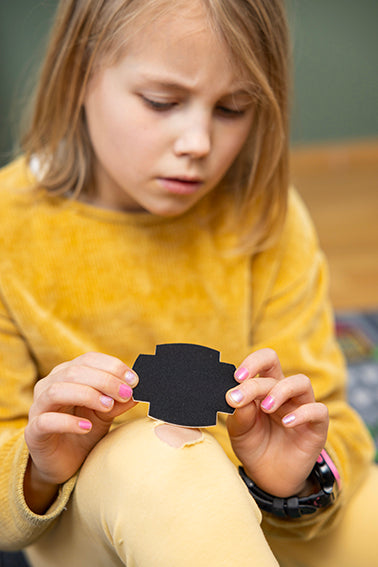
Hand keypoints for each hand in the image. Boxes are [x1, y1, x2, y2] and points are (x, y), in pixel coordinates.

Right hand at [24, 352, 137, 489]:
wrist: (66, 462)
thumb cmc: (85, 430)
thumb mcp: (106, 413)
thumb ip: (119, 400)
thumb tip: (139, 390)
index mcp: (67, 374)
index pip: (88, 359)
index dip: (112, 366)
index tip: (134, 380)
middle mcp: (49, 385)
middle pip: (75, 371)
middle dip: (105, 380)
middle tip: (126, 393)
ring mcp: (39, 407)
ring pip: (57, 390)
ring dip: (87, 394)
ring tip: (108, 406)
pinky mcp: (33, 432)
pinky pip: (46, 420)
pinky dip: (69, 422)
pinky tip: (87, 427)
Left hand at [226, 349, 327, 497]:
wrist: (267, 477)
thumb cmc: (254, 446)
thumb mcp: (240, 431)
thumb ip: (239, 413)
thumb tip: (235, 395)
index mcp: (264, 388)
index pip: (262, 362)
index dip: (251, 363)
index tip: (236, 377)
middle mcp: (283, 393)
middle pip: (277, 365)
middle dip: (257, 376)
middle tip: (241, 394)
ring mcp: (301, 407)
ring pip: (301, 382)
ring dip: (280, 390)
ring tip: (265, 407)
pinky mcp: (317, 427)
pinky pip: (318, 410)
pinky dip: (302, 413)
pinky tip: (286, 423)